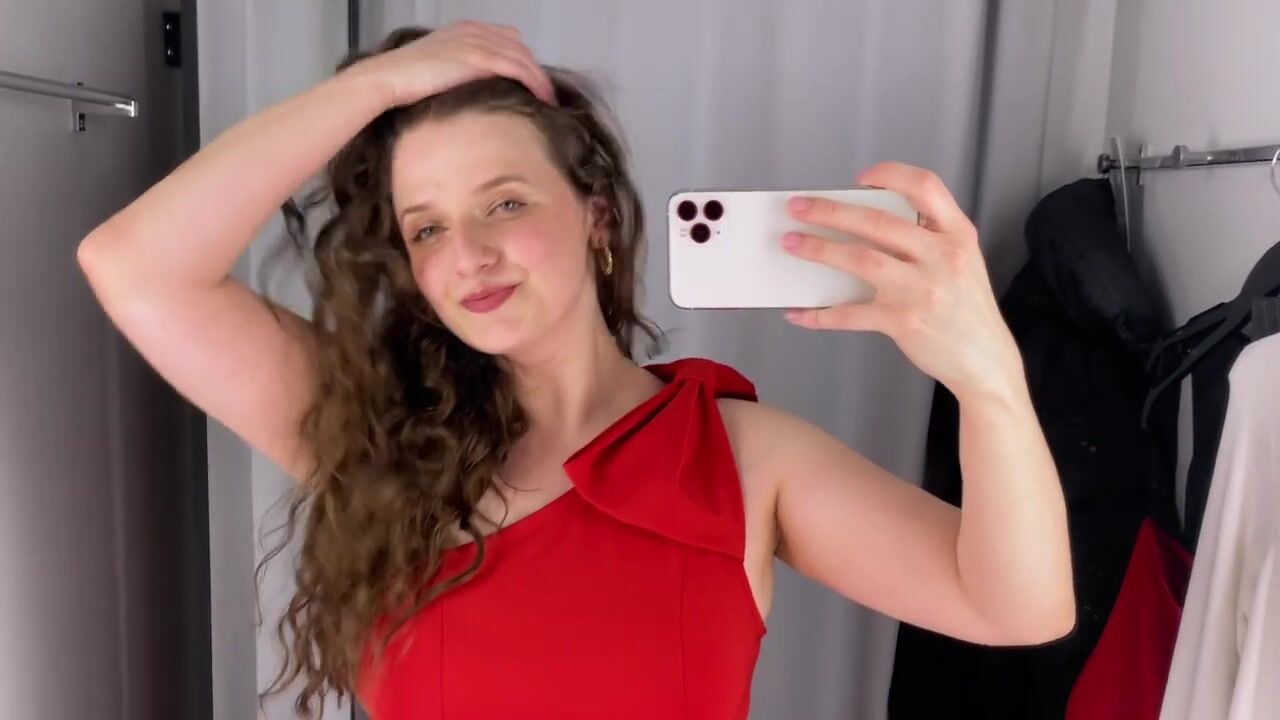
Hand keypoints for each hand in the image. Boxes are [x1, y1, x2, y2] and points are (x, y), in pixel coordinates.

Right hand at [353, 21, 555, 108]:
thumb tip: (471, 88)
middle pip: (520, 48)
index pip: (508, 40)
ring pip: (524, 58)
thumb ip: (458, 69)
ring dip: (541, 79)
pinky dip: (535, 82)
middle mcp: (476, 31)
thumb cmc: (406, 80)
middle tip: (546, 94)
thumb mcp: (437, 66)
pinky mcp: (480, 58)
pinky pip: (519, 68)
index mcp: (466, 29)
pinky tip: (543, 98)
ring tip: (550, 100)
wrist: (389, 78)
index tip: (532, 82)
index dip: (523, 61)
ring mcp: (479, 42)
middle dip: (535, 70)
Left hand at [781, 162, 1025, 405]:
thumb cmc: (967, 308)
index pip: (925, 186)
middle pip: (878, 222)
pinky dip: (819, 313)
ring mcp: (921, 290)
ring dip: (819, 249)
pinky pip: (851, 313)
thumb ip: (928, 238)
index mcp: (957, 234)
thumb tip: (863, 225)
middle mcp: (941, 257)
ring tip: (791, 243)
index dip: (890, 175)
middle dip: (831, 211)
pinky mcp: (903, 322)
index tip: (859, 179)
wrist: (986, 360)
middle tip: (798, 207)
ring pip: (860, 259)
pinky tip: (798, 312)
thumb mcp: (963, 260)